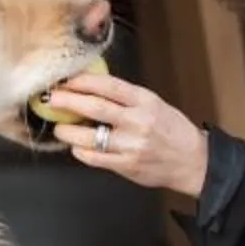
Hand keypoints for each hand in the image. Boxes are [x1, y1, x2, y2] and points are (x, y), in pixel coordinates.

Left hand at [46, 73, 208, 197]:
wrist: (192, 161)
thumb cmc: (172, 130)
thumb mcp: (154, 104)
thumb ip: (125, 98)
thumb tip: (90, 88)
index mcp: (145, 101)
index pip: (109, 86)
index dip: (83, 81)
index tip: (66, 80)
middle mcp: (138, 121)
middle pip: (95, 108)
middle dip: (68, 101)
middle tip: (51, 99)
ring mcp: (131, 145)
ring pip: (90, 137)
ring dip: (69, 131)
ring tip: (60, 128)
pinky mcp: (127, 165)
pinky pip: (95, 158)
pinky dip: (81, 151)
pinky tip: (76, 147)